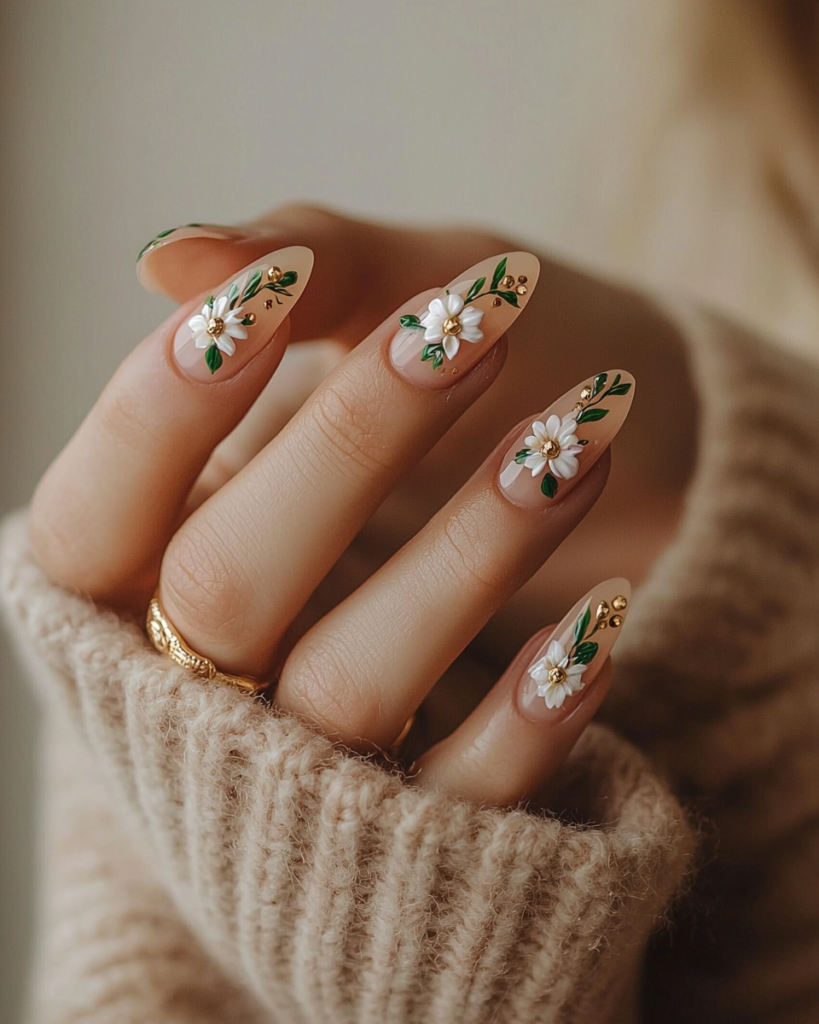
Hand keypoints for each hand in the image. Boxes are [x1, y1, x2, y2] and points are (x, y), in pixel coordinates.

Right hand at [31, 212, 637, 805]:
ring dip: (467, 559)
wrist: (662, 473)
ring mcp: (331, 740)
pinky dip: (532, 711)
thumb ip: (304, 267)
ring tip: (573, 444)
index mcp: (172, 547)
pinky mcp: (437, 804)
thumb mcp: (406, 287)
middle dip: (341, 452)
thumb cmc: (505, 364)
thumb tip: (170, 255)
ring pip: (346, 687)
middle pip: (219, 588)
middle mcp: (228, 657)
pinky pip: (462, 791)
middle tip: (462, 331)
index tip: (268, 296)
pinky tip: (603, 612)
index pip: (97, 517)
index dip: (158, 413)